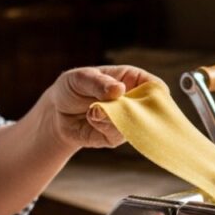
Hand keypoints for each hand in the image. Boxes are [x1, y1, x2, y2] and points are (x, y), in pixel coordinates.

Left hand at [42, 65, 162, 149]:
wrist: (56, 113)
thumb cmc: (72, 88)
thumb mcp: (81, 78)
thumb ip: (99, 83)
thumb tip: (119, 89)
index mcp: (132, 79)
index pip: (155, 86)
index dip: (158, 93)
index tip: (149, 99)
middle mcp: (133, 101)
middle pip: (151, 110)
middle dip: (135, 111)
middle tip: (115, 107)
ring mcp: (126, 120)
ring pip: (134, 125)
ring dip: (113, 119)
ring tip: (94, 110)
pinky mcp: (115, 136)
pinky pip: (118, 135)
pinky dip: (103, 126)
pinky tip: (91, 119)